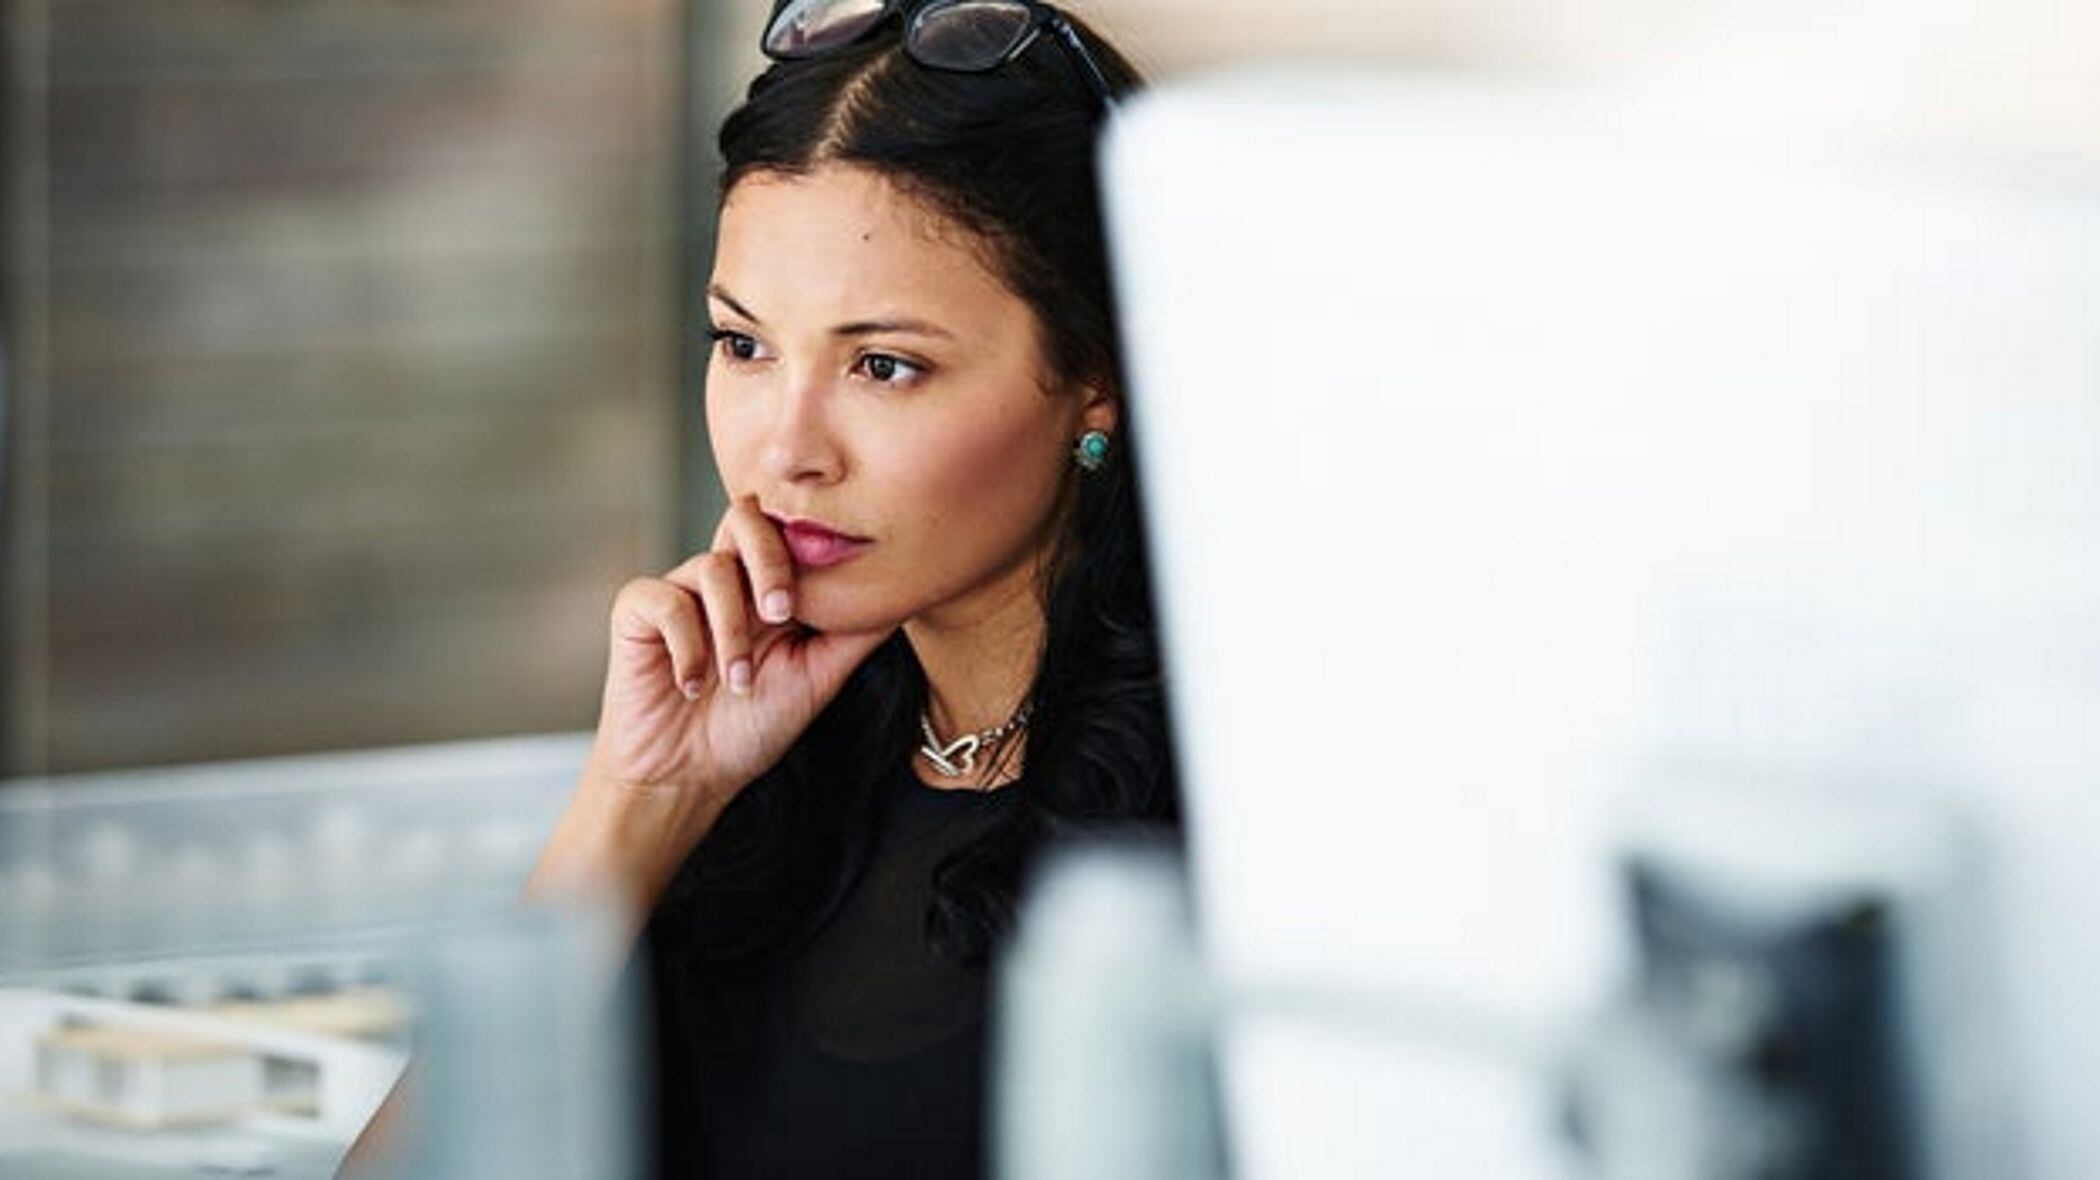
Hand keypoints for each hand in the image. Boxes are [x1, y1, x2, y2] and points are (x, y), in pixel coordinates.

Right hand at [575, 495, 892, 884]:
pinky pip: (664, 598)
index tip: (826, 598)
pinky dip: (685, 645)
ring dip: (731, 630)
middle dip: (770, 560)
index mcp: (768, 588)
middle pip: (746, 518)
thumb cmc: (751, 728)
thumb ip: (855, 634)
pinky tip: (690, 685)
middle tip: (782, 614)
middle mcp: (726, 580)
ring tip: (737, 681)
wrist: (686, 777)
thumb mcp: (819, 679)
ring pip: (711, 567)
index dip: (810, 548)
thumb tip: (904, 593)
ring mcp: (682, 592)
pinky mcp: (638, 611)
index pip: (790, 532)